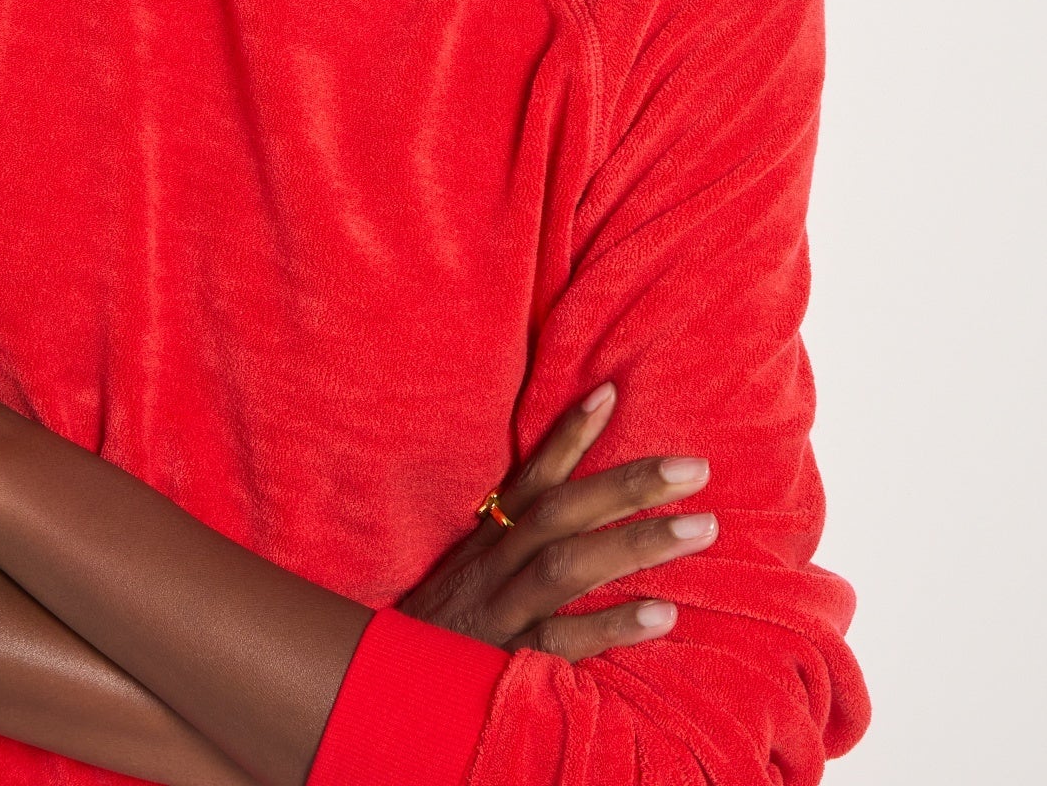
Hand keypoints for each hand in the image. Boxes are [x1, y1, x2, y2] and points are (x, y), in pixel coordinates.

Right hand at [396, 385, 715, 661]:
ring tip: (702, 528)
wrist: (385, 695)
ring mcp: (501, 614)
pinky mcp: (508, 663)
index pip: (531, 479)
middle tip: (697, 468)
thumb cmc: (439, 635)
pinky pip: (563, 640)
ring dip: (637, 543)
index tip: (611, 393)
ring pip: (568, 566)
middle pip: (562, 513)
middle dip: (628, 485)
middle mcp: (494, 568)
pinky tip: (664, 615)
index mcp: (487, 544)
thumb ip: (509, 551)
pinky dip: (612, 624)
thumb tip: (569, 521)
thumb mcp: (467, 581)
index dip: (568, 436)